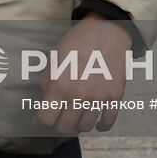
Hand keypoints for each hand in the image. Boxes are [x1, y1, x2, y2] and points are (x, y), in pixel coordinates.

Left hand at [34, 14, 132, 133]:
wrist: (107, 30)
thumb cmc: (77, 42)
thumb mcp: (54, 59)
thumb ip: (47, 83)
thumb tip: (43, 104)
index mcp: (59, 85)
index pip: (47, 119)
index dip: (42, 120)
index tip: (42, 117)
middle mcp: (78, 96)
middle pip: (65, 127)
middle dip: (60, 123)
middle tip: (60, 117)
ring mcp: (98, 98)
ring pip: (85, 126)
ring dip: (79, 124)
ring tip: (77, 117)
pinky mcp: (115, 97)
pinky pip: (108, 121)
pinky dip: (102, 126)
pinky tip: (97, 124)